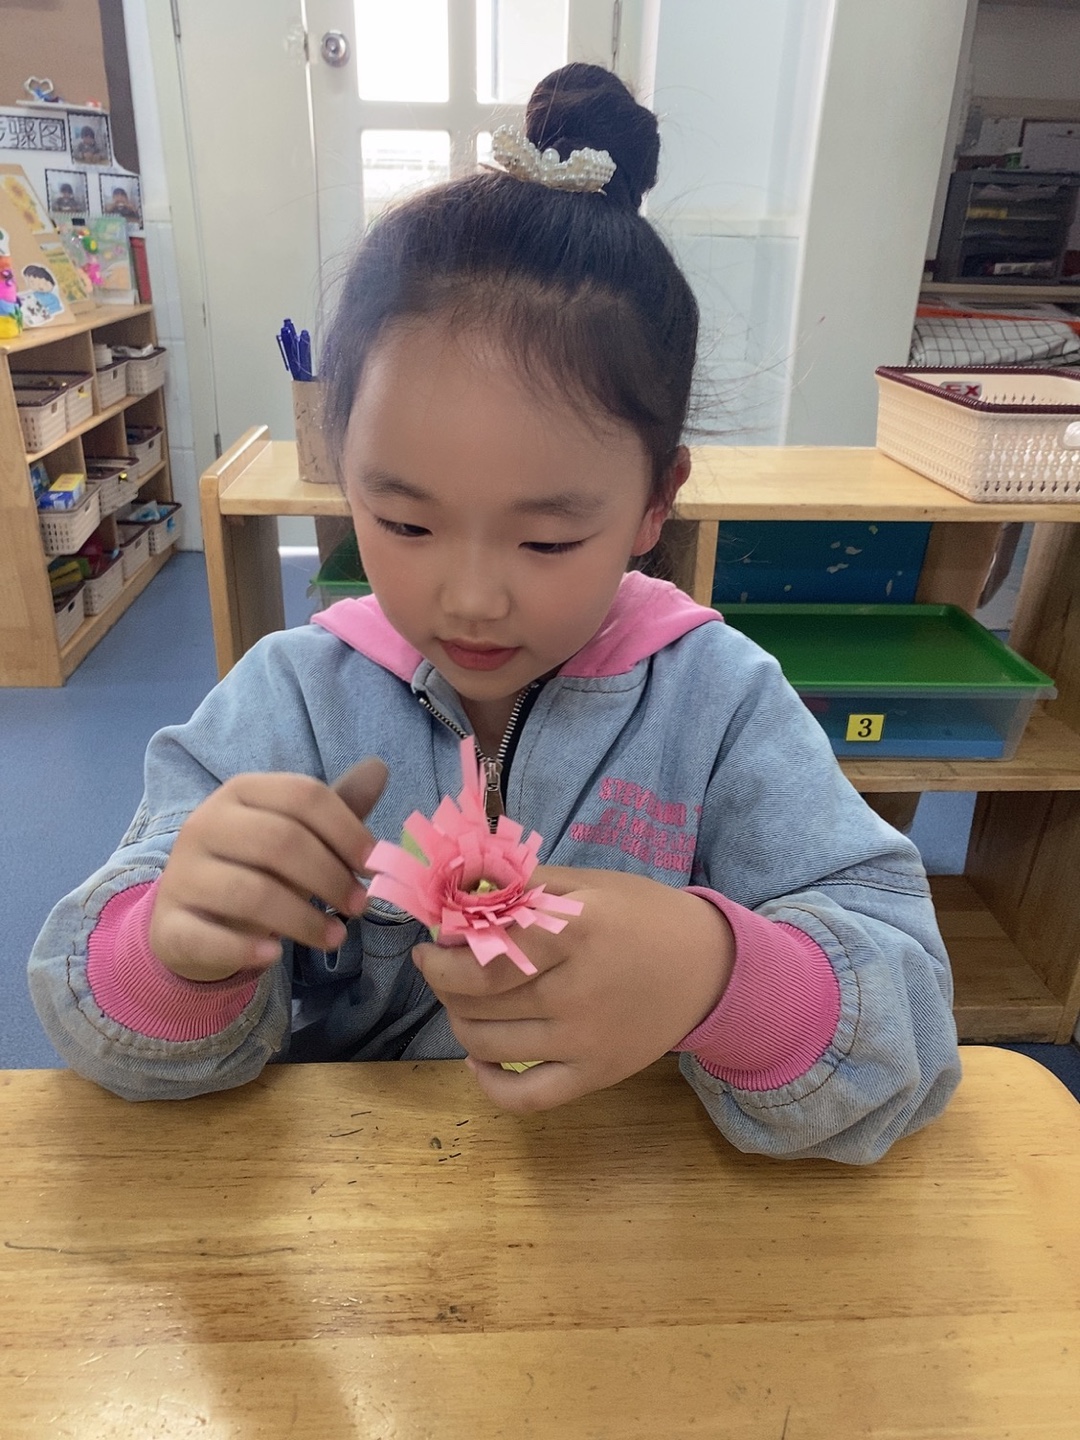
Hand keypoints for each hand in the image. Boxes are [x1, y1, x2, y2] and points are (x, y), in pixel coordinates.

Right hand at [150, 759, 387, 981]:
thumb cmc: (255, 869)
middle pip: (281, 842)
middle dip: (331, 877)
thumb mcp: (296, 837)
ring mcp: (182, 874)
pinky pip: (210, 936)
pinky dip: (248, 948)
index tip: (373, 865)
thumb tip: (379, 768)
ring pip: (251, 893)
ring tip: (336, 937)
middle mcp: (204, 824)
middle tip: (361, 906)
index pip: (303, 796)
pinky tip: (275, 955)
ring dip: (304, 920)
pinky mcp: (169, 924)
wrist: (190, 920)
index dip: (347, 830)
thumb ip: (335, 811)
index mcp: (240, 792)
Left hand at [412, 867, 734, 1111]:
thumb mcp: (588, 885)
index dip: (445, 952)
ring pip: (487, 1042)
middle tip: (442, 966)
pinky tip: (478, 1055)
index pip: (486, 952)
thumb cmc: (643, 916)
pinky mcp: (595, 1075)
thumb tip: (457, 894)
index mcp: (576, 931)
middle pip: (479, 998)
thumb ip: (524, 887)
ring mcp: (585, 1041)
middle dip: (445, 981)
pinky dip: (487, 1082)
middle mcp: (577, 990)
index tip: (431, 943)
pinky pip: (524, 1097)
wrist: (710, 968)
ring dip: (458, 1019)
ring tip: (461, 999)